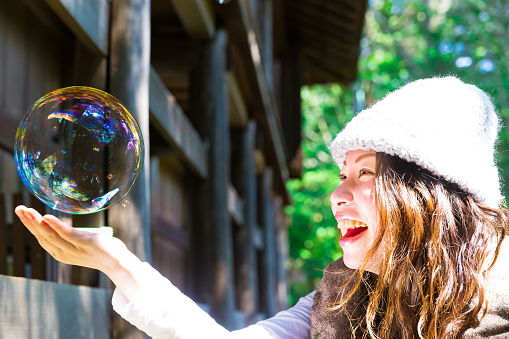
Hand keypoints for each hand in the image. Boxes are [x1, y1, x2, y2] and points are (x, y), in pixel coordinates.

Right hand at [15, 205, 142, 300]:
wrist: (118, 262)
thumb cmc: (101, 251)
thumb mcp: (81, 243)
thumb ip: (70, 237)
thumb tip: (62, 225)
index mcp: (61, 253)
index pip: (41, 238)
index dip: (30, 226)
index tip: (23, 213)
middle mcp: (64, 253)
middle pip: (42, 236)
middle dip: (29, 222)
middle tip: (18, 209)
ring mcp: (73, 249)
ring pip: (51, 235)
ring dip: (37, 222)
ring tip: (28, 211)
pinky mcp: (84, 244)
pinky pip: (67, 234)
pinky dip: (56, 225)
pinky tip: (47, 217)